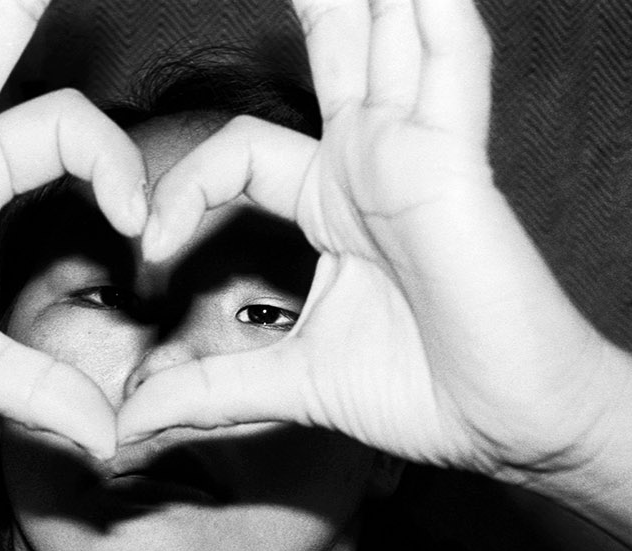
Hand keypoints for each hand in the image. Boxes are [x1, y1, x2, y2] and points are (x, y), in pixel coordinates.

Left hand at [117, 0, 624, 479]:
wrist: (503, 426)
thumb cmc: (423, 393)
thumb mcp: (289, 385)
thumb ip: (208, 392)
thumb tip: (128, 424)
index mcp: (333, 203)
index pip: (237, 155)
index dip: (185, 189)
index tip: (149, 246)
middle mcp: (372, 163)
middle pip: (334, 51)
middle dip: (313, 3)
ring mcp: (414, 153)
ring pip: (389, 35)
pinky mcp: (452, 160)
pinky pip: (448, 64)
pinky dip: (435, 14)